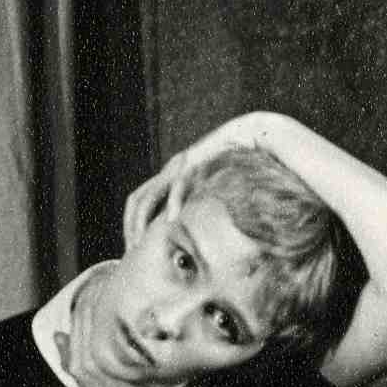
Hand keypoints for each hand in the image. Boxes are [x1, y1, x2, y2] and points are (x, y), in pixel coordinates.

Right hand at [61, 286, 198, 386]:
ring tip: (124, 276)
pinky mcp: (129, 361)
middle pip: (90, 311)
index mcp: (79, 363)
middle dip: (100, 288)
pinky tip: (136, 297)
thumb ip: (71, 360)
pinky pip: (123, 328)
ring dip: (112, 293)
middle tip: (115, 270)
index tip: (103, 277)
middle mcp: (89, 360)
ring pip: (104, 316)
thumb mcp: (89, 386)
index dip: (89, 293)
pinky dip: (126, 309)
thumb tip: (57, 334)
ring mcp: (109, 360)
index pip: (78, 316)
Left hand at [124, 110, 299, 239]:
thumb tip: (197, 230)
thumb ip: (201, 205)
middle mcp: (171, 169)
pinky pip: (180, 184)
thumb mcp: (215, 189)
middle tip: (132, 250)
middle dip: (131, 225)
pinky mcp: (197, 161)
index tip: (135, 246)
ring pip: (151, 193)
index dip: (133, 222)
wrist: (255, 136)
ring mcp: (182, 164)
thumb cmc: (239, 165)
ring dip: (143, 220)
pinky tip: (172, 222)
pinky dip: (174, 204)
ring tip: (143, 242)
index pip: (141, 199)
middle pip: (138, 198)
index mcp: (172, 175)